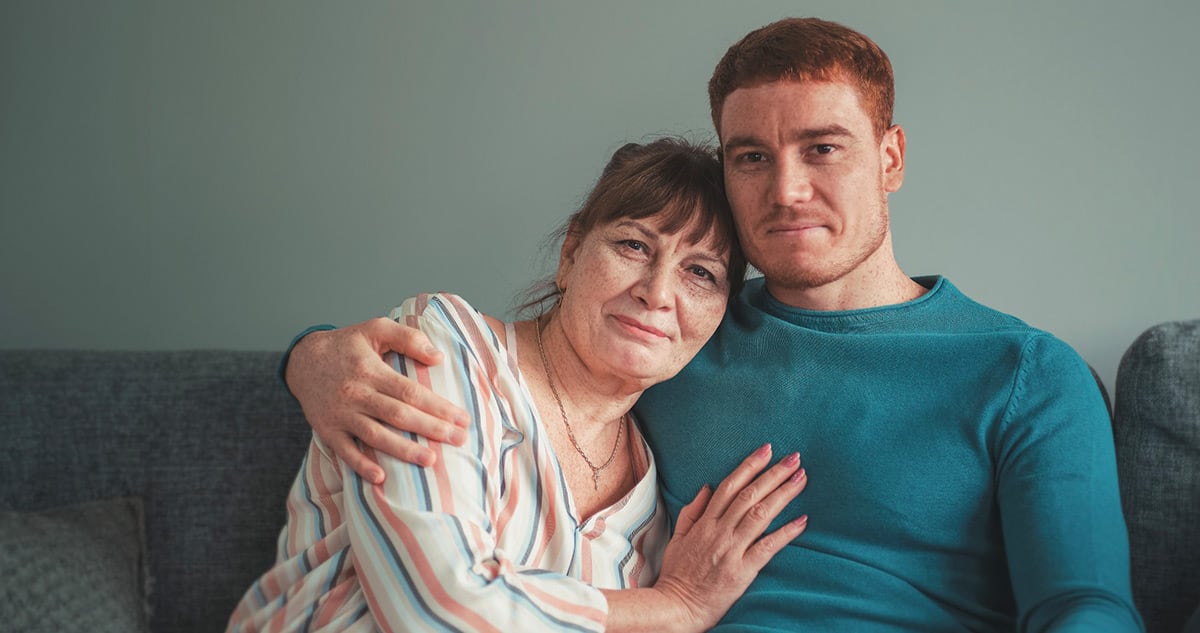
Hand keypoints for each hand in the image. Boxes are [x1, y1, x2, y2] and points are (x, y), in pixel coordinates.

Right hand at [286, 317, 469, 481]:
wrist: (302, 360)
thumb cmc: (346, 345)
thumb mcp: (375, 328)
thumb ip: (408, 338)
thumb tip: (438, 357)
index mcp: (371, 370)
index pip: (410, 392)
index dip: (438, 406)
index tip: (462, 418)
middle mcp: (356, 394)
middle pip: (398, 415)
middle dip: (431, 429)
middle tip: (459, 440)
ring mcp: (341, 414)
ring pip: (375, 436)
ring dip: (404, 450)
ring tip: (431, 460)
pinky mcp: (327, 430)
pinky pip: (345, 451)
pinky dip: (361, 465)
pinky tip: (381, 477)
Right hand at [653, 444, 807, 630]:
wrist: (677, 607)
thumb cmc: (677, 575)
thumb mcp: (678, 538)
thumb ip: (692, 512)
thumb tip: (707, 487)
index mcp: (704, 522)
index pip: (730, 486)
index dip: (750, 466)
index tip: (767, 450)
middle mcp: (719, 531)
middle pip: (750, 495)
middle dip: (774, 474)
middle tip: (795, 458)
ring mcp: (731, 550)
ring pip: (760, 514)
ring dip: (783, 494)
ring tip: (801, 479)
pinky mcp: (742, 570)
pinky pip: (768, 547)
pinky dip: (786, 532)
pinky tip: (802, 520)